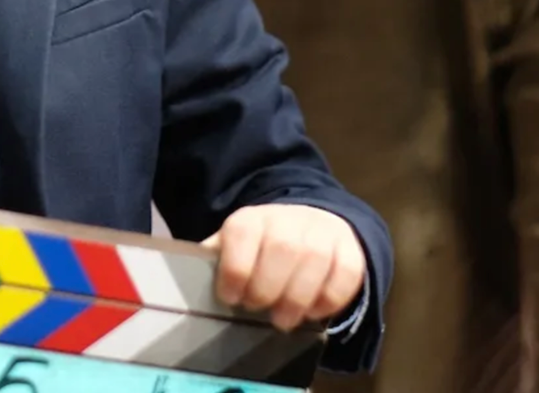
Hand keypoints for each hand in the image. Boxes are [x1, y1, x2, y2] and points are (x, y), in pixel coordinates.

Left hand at [203, 204, 366, 331]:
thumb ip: (216, 262)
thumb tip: (188, 284)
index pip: (242, 234)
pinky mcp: (350, 249)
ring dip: (297, 298)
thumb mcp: (232, 248)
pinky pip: (346, 275)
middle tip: (260, 310)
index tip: (231, 297)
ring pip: (315, 261)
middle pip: (282, 249)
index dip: (235, 270)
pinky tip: (313, 312)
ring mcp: (322, 232)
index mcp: (251, 218)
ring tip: (283, 320)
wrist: (309, 223)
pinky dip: (329, 300)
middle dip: (267, 288)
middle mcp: (288, 219)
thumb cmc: (260, 248)